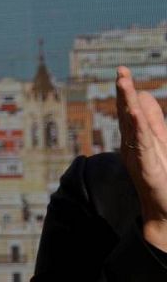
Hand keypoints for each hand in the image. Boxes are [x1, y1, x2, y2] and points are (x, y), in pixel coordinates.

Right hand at [116, 66, 166, 249]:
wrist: (164, 210)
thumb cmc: (163, 178)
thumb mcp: (161, 143)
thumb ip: (152, 121)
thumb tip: (144, 95)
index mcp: (138, 138)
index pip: (130, 109)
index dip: (127, 91)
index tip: (123, 71)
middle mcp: (133, 145)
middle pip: (126, 113)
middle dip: (124, 92)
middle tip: (120, 72)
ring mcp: (138, 155)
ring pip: (131, 125)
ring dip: (127, 104)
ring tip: (124, 84)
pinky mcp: (145, 167)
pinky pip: (140, 144)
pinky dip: (136, 127)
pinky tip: (134, 113)